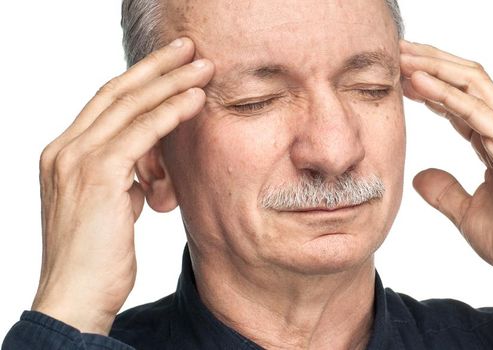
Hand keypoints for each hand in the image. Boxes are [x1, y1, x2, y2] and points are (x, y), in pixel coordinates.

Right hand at [31, 37, 212, 334]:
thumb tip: (147, 172)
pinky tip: (195, 100)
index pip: (105, 104)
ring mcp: (75, 160)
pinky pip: (140, 133)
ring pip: (130, 106)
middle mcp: (63, 151)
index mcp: (62, 156)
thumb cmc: (98, 261)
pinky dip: (170, 112)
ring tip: (204, 67)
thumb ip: (123, 182)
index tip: (172, 63)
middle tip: (189, 48)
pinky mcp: (97, 176)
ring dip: (171, 82)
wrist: (76, 297)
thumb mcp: (110, 210)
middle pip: (115, 93)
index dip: (140, 80)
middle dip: (156, 67)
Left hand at [400, 40, 492, 283]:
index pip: (463, 98)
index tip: (399, 74)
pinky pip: (476, 112)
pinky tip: (420, 82)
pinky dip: (446, 93)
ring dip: (435, 66)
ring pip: (473, 84)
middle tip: (396, 51)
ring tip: (402, 56)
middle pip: (468, 79)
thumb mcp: (468, 214)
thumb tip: (420, 178)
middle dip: (432, 60)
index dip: (432, 82)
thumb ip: (446, 192)